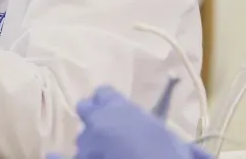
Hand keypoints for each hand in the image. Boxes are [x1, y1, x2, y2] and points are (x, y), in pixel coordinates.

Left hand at [48, 86, 210, 158]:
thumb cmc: (170, 155)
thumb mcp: (179, 141)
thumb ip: (174, 131)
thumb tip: (192, 133)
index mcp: (119, 107)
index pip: (104, 93)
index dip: (109, 101)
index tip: (115, 109)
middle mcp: (97, 121)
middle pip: (86, 109)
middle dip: (94, 116)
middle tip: (104, 127)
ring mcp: (84, 145)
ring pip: (80, 136)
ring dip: (89, 142)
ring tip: (99, 152)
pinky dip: (56, 157)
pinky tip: (53, 155)